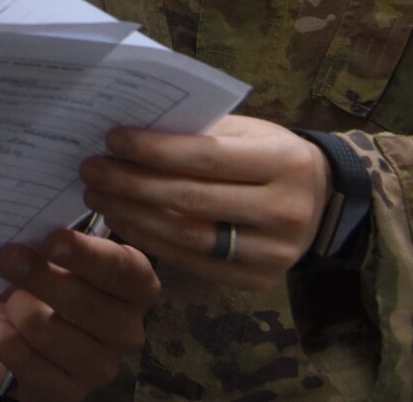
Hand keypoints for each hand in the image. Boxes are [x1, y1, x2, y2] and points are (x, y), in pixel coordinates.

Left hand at [0, 227, 157, 401]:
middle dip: (38, 276)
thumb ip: (54, 238)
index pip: (122, 270)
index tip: (51, 240)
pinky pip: (26, 362)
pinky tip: (0, 329)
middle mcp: (127, 329)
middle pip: (83, 302)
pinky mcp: (68, 392)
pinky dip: (3, 340)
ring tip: (12, 302)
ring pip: (47, 330)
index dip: (86, 254)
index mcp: (136, 285)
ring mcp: (101, 366)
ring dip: (18, 309)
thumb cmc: (47, 276)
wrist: (20, 327)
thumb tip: (30, 225)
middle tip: (6, 257)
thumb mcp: (55, 251)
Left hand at [79, 115, 328, 291]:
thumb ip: (199, 133)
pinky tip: (123, 221)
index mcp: (285, 161)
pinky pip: (192, 263)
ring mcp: (273, 253)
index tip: (112, 140)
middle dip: (132, 184)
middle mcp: (285, 211)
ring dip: (133, 215)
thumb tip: (130, 134)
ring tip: (98, 196)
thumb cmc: (270, 154)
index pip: (208, 157)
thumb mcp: (248, 131)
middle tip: (92, 170)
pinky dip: (151, 241)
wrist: (320, 200)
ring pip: (188, 236)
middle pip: (192, 199)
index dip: (155, 150)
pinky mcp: (256, 281)